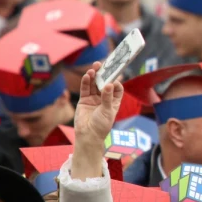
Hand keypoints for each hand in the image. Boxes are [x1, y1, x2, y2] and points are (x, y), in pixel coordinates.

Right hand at [71, 62, 122, 178]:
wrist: (88, 135)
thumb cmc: (101, 125)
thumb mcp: (107, 111)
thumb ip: (107, 97)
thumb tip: (109, 84)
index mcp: (114, 101)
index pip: (117, 88)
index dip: (116, 81)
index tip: (114, 75)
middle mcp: (104, 98)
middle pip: (104, 83)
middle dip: (103, 75)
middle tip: (102, 66)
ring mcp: (93, 98)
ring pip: (94, 84)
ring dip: (93, 76)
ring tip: (93, 69)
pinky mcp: (84, 100)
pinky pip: (85, 89)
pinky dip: (85, 82)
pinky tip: (86, 76)